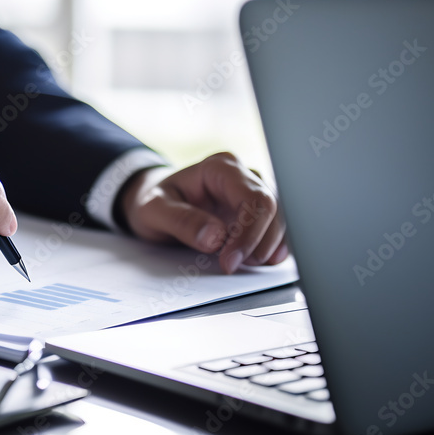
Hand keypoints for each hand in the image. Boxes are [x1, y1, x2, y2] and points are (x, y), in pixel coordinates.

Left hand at [121, 152, 288, 273]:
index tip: (230, 261)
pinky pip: (276, 228)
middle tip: (235, 266)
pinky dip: (272, 246)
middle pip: (273, 209)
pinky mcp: (255, 212)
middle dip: (260, 243)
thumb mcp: (153, 210)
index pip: (253, 198)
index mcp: (220, 168)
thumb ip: (181, 221)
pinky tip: (262, 260)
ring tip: (246, 265)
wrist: (154, 203)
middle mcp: (242, 176)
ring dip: (269, 246)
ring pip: (280, 218)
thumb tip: (215, 238)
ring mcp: (252, 193)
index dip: (249, 233)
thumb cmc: (153, 201)